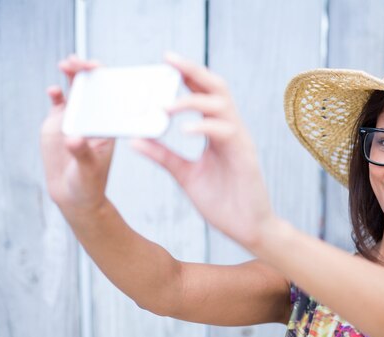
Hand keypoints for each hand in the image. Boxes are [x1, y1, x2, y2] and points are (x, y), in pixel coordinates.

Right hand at [40, 55, 114, 214]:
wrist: (72, 194)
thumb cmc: (89, 183)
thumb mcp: (88, 169)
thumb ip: (81, 152)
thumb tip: (73, 138)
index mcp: (111, 125)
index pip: (114, 97)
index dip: (109, 80)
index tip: (104, 71)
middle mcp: (96, 117)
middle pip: (95, 87)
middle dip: (88, 70)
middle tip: (80, 61)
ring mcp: (78, 117)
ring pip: (77, 89)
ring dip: (73, 74)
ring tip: (67, 63)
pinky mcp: (59, 122)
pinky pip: (59, 102)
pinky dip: (56, 93)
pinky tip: (54, 90)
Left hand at [130, 52, 277, 248]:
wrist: (248, 229)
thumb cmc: (223, 203)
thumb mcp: (186, 176)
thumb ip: (164, 156)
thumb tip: (136, 139)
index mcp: (217, 133)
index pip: (204, 95)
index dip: (187, 76)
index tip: (166, 62)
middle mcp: (230, 131)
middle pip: (216, 89)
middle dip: (193, 71)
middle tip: (169, 60)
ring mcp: (240, 142)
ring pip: (222, 105)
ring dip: (193, 100)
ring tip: (165, 106)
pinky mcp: (245, 157)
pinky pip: (226, 132)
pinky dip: (204, 127)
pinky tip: (183, 130)